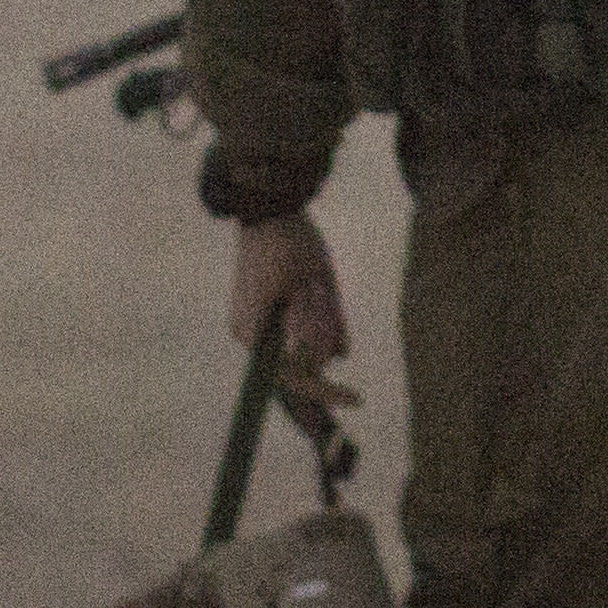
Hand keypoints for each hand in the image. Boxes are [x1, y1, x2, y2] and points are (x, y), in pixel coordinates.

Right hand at [227, 215, 353, 416]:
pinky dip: (317, 319)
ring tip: (314, 284)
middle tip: (321, 292)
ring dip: (320, 321)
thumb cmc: (292, 243)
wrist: (271, 208)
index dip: (325, 391)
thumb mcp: (317, 282)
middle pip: (300, 361)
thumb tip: (339, 356)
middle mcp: (252, 335)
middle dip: (321, 334)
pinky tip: (314, 289)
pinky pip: (300, 334)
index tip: (356, 398)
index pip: (292, 377)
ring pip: (302, 346)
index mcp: (255, 332)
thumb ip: (329, 322)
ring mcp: (257, 325)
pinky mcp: (266, 314)